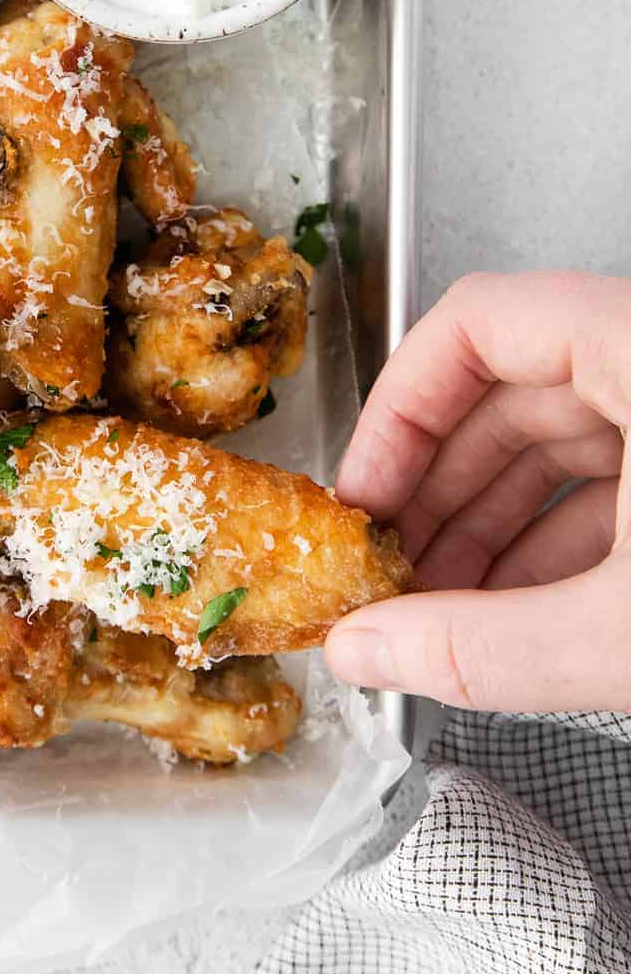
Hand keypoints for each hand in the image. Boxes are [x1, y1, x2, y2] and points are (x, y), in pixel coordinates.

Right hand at [323, 272, 630, 712]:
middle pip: (510, 387)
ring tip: (442, 607)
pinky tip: (521, 612)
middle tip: (389, 567)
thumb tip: (367, 651)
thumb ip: (486, 645)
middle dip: (438, 489)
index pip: (477, 322)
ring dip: (491, 523)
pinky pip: (617, 474)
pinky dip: (559, 538)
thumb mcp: (628, 632)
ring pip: (563, 437)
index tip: (367, 492)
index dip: (401, 408)